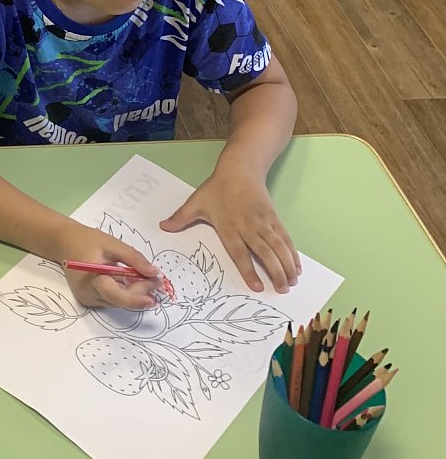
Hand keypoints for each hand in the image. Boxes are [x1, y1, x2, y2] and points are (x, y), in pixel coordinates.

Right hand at [56, 219, 161, 309]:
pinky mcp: (89, 299)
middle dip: (140, 291)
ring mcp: (87, 299)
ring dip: (133, 292)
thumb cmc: (88, 240)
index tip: (154, 297)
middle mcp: (88, 294)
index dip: (136, 299)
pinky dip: (122, 291)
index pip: (116, 295)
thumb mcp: (113, 244)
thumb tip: (154, 273)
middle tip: (155, 279)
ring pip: (118, 301)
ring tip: (143, 277)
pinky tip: (126, 279)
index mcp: (92, 278)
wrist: (64, 242)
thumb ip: (134, 259)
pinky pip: (112, 299)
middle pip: (120, 300)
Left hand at [159, 168, 298, 292]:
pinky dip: (291, 252)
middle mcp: (248, 227)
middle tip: (282, 289)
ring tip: (292, 281)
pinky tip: (296, 266)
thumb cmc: (216, 188)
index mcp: (229, 227)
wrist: (239, 169)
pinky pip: (284, 237)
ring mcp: (263, 222)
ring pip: (277, 246)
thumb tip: (162, 227)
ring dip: (286, 264)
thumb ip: (180, 217)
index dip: (249, 270)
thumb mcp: (196, 202)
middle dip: (275, 272)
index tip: (258, 287)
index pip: (240, 253)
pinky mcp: (273, 218)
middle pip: (264, 253)